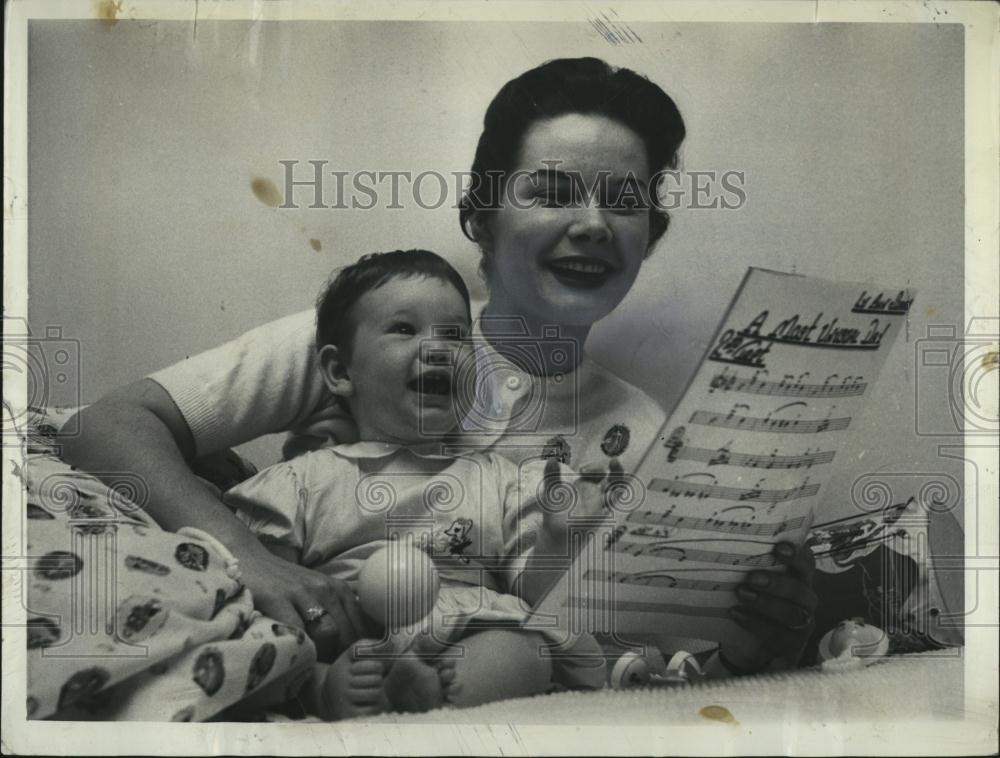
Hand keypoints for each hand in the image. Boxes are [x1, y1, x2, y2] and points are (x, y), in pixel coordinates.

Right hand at [238, 546, 366, 662]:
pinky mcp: (277, 598)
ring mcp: (302, 592)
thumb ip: (336, 613)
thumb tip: (353, 646)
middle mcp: (325, 589)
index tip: (350, 666)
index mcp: (339, 589)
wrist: (251, 561)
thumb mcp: (317, 593)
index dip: (358, 650)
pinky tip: (294, 657)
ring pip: (328, 631)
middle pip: (348, 632)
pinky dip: (298, 647)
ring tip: (313, 669)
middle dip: (341, 657)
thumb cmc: (286, 584)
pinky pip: (296, 630)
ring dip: (323, 655)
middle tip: (329, 673)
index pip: (361, 625)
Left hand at [538, 458, 622, 549]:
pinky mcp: (600, 516)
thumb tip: (552, 459)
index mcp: (585, 485)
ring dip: (619, 481)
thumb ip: (552, 475)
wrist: (555, 533)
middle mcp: (595, 494)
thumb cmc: (555, 511)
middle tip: (614, 461)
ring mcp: (600, 505)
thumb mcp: (551, 491)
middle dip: (616, 470)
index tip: (582, 470)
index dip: (594, 468)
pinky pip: (611, 505)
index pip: (597, 472)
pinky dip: (614, 496)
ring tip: (617, 470)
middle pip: (613, 479)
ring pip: (616, 491)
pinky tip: (613, 490)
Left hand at [721, 541, 817, 673]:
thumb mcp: (751, 580)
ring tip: (742, 593)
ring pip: (792, 614)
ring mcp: (802, 623)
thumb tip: (728, 545)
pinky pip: (777, 634)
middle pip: (799, 590)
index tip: (779, 547)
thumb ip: (750, 565)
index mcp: (799, 577)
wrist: (748, 640)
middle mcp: (805, 599)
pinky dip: (754, 623)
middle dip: (776, 583)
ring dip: (766, 603)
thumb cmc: (751, 597)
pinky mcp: (791, 643)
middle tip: (752, 578)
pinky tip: (735, 613)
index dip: (796, 554)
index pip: (806, 562)